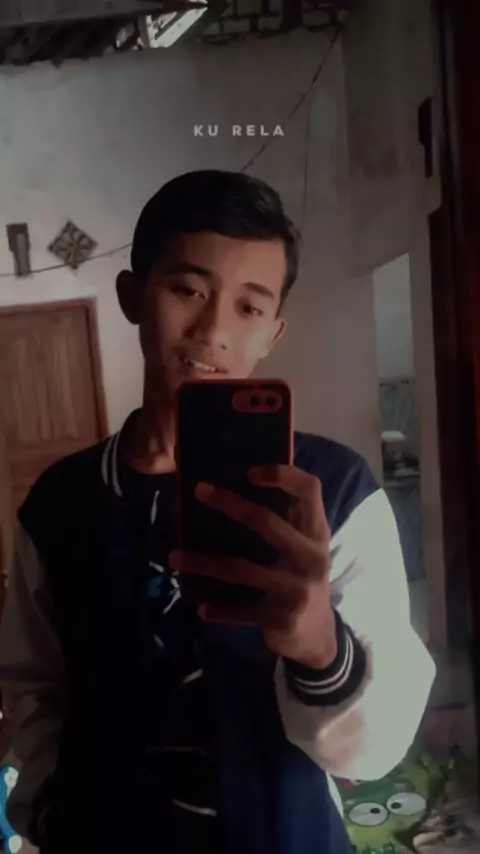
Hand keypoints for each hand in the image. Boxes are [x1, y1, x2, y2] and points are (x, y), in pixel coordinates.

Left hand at [169, 465, 336, 669]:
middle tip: (198, 490)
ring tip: (174, 557)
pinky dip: (219, 609)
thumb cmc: (302, 581)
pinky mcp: (282, 617)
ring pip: (241, 568)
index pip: (310, 490)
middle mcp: (312, 556)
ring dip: (203, 562)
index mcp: (317, 533)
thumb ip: (287, 523)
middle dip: (229, 503)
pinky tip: (201, 608)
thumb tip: (239, 486)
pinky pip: (241, 610)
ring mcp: (297, 588)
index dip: (283, 475)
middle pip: (266, 521)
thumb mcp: (305, 550)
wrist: (319, 638)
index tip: (249, 472)